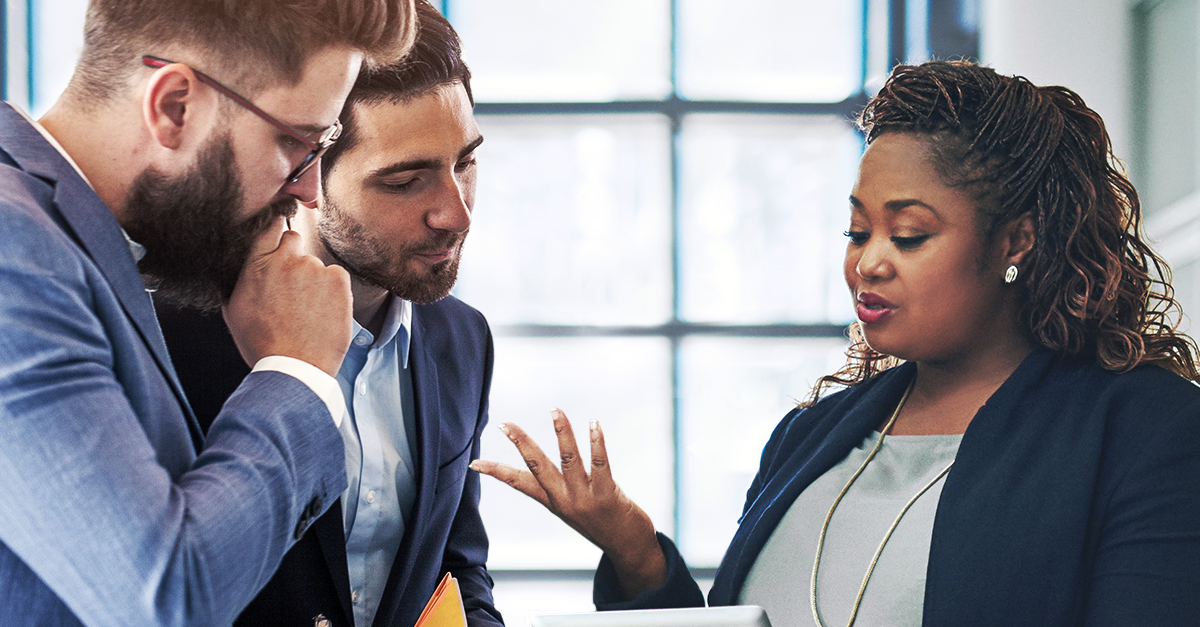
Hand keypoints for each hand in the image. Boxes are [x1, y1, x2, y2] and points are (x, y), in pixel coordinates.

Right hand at [223, 216, 351, 376]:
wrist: (295, 368)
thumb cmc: (262, 343)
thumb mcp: (234, 309)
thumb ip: (241, 277)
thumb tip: (243, 262)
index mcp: (257, 263)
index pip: (269, 226)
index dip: (274, 232)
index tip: (278, 241)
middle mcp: (285, 259)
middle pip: (294, 239)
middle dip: (293, 257)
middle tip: (293, 288)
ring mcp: (314, 268)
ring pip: (316, 264)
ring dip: (314, 280)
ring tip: (307, 311)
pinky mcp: (338, 279)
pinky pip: (336, 276)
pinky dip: (333, 291)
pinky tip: (322, 312)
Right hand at [471, 409, 666, 598]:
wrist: (627, 549)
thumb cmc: (601, 523)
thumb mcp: (572, 507)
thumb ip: (560, 485)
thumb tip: (546, 466)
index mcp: (553, 500)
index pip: (519, 483)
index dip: (496, 472)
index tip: (475, 463)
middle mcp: (564, 499)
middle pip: (537, 465)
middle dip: (521, 443)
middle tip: (505, 424)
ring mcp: (584, 497)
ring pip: (569, 459)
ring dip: (562, 432)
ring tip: (554, 411)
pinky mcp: (607, 494)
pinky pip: (600, 463)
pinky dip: (596, 441)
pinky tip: (593, 424)